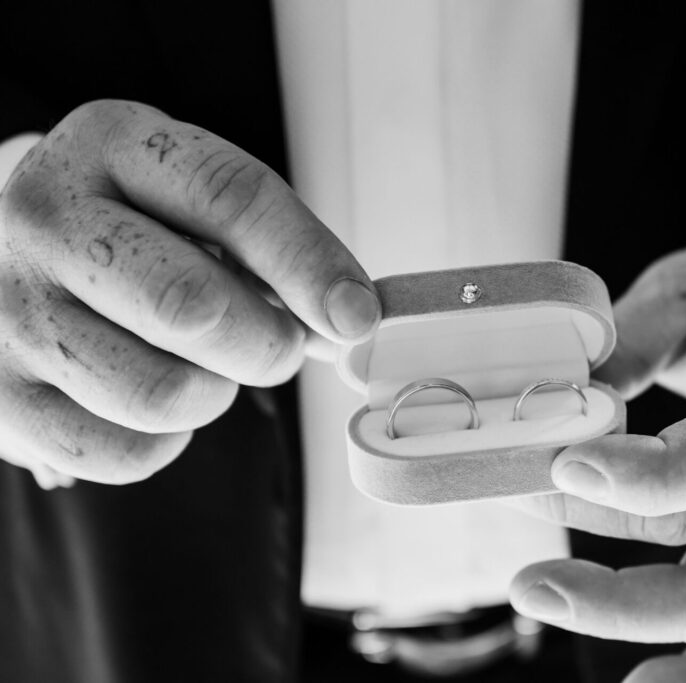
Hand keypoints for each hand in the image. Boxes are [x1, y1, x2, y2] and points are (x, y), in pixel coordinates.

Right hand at [0, 99, 379, 484]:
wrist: (10, 256)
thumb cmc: (136, 232)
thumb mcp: (196, 204)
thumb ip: (277, 253)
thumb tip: (351, 322)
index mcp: (111, 144)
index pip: (231, 197)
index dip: (310, 264)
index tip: (357, 316)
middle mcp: (44, 217)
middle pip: (193, 306)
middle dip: (266, 344)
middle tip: (274, 346)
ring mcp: (8, 307)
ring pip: (163, 393)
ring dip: (214, 394)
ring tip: (201, 366)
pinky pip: (124, 453)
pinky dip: (167, 441)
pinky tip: (155, 398)